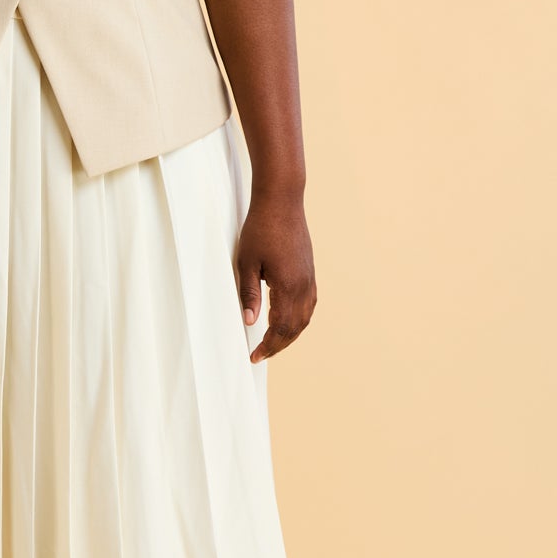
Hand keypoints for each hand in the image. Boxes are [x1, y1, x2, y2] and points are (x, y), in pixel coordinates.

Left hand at [233, 190, 315, 362]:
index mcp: (288, 285)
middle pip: (295, 328)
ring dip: (290, 334)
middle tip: (260, 355)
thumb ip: (249, 294)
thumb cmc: (260, 228)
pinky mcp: (309, 271)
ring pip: (305, 318)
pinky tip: (288, 321)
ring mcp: (309, 278)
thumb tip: (250, 322)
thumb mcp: (247, 262)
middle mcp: (304, 285)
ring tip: (273, 343)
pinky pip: (309, 304)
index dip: (268, 346)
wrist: (282, 200)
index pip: (281, 328)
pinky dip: (299, 319)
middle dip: (278, 345)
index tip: (254, 357)